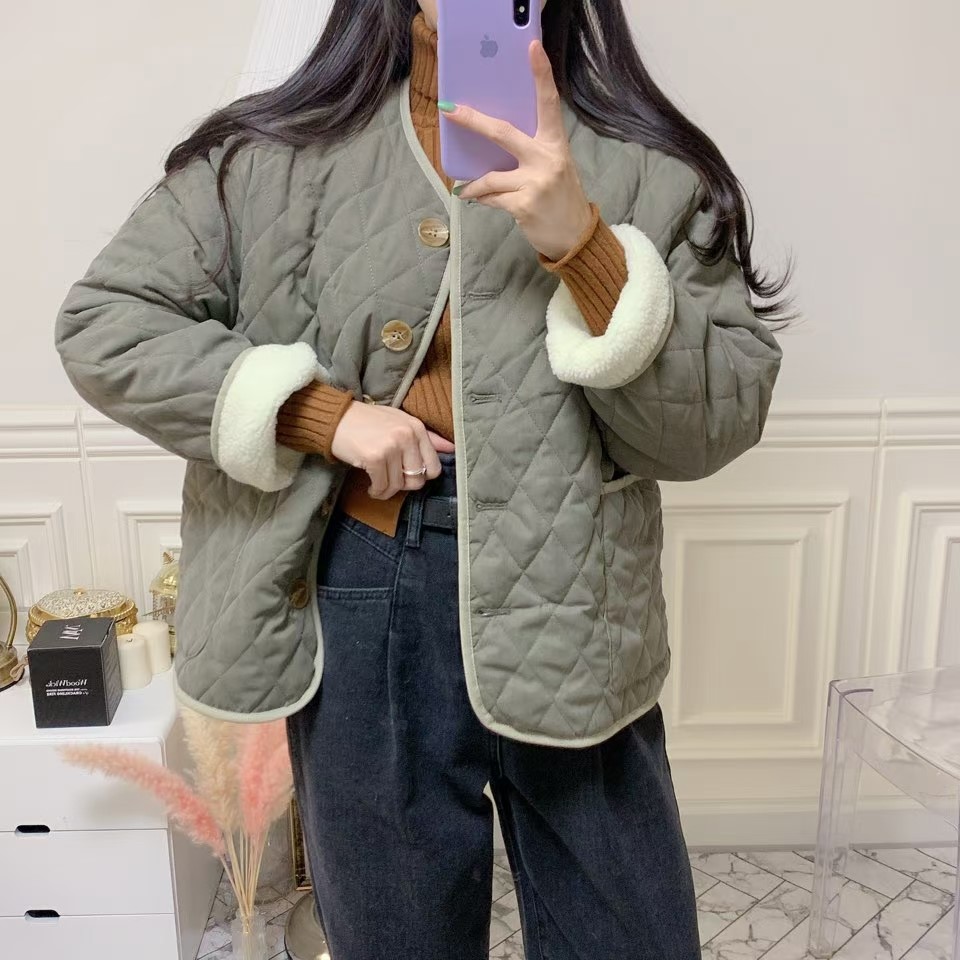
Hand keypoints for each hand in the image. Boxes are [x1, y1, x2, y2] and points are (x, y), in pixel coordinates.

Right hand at [330, 401, 454, 499]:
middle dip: (403, 485)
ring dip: (387, 490)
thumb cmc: (368, 422)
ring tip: (378, 482)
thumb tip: (452, 448)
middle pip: (417, 479)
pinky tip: (370, 486)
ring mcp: (391, 447)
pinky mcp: (375, 458)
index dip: (420, 476)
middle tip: (390, 479)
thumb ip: (427, 437)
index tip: (405, 473)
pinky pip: (382, 487)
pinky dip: (376, 491)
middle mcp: (407, 436)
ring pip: (398, 486)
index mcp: (417, 428)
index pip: (434, 467)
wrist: (337, 418)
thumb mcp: (400, 422)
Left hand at [440, 38, 592, 261]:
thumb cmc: (559, 197)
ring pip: (490, 177)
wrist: (574, 235)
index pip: (549, 103)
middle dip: (473, 121)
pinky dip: (482, 200)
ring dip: (474, 185)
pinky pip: (491, 198)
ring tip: (464, 189)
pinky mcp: (523, 206)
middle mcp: (546, 159)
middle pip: (503, 133)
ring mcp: (535, 183)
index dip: (541, 74)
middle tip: (449, 110)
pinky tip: (480, 202)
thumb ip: (531, 151)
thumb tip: (493, 142)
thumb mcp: (554, 166)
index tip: (532, 47)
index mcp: (556, 143)